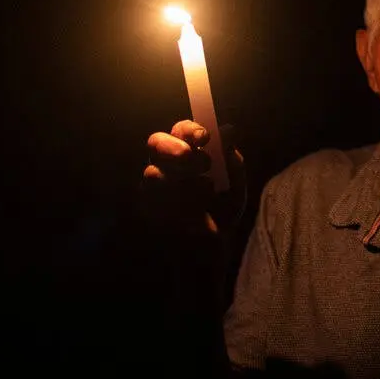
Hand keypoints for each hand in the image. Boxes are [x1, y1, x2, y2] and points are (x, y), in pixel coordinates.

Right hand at [141, 119, 246, 237]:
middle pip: (155, 141)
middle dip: (175, 147)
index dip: (190, 128)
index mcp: (187, 153)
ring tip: (204, 195)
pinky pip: (151, 200)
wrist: (209, 250)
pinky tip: (191, 214)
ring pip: (152, 172)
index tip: (205, 137)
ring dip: (179, 182)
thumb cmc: (221, 211)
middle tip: (200, 162)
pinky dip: (174, 206)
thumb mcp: (234, 186)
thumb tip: (228, 131)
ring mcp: (151, 186)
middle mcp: (165, 165)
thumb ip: (231, 161)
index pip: (181, 130)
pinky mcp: (145, 207)